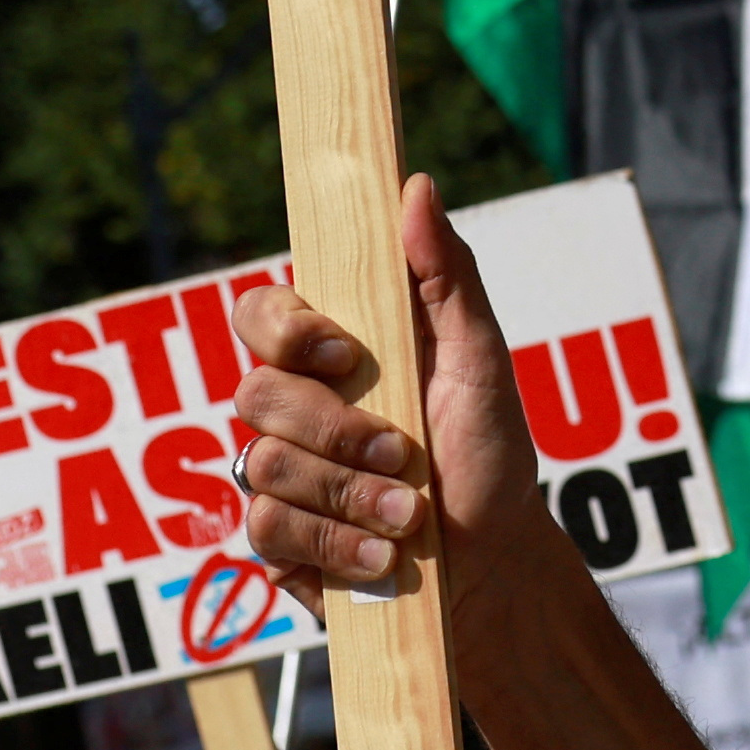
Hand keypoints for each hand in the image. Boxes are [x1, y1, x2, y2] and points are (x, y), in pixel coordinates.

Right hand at [232, 182, 548, 625]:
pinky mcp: (278, 542)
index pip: (262, 315)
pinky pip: (267, 530)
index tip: (343, 354)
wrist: (496, 564)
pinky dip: (335, 543)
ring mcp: (279, 478)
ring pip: (263, 464)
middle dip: (335, 429)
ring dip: (348, 493)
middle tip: (401, 452)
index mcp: (333, 357)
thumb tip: (416, 185)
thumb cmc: (488, 456)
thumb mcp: (482, 362)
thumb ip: (448, 276)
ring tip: (410, 513)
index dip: (286, 330)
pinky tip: (381, 554)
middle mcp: (295, 411)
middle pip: (253, 393)